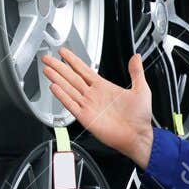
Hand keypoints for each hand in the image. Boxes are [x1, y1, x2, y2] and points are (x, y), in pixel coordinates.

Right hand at [42, 48, 155, 166]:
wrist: (138, 136)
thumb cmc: (140, 117)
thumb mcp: (141, 90)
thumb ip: (136, 72)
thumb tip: (136, 57)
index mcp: (104, 87)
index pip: (84, 70)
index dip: (73, 61)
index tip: (64, 52)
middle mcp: (94, 96)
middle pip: (72, 77)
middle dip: (59, 67)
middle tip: (48, 59)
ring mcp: (89, 106)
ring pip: (69, 89)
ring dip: (57, 79)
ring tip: (47, 70)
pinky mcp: (86, 117)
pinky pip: (71, 105)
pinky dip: (62, 96)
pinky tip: (54, 87)